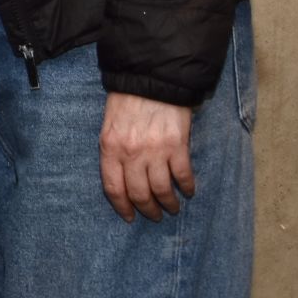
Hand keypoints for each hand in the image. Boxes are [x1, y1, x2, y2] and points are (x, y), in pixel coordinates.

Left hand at [99, 91, 194, 220]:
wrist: (150, 80)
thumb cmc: (126, 102)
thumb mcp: (109, 126)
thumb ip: (113, 151)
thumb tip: (121, 177)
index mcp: (110, 148)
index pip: (113, 187)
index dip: (122, 206)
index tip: (129, 217)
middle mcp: (131, 153)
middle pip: (139, 193)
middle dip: (148, 210)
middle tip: (154, 216)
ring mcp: (155, 151)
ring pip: (162, 190)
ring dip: (168, 204)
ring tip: (172, 208)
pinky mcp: (177, 146)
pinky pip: (182, 176)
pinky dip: (187, 187)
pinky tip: (188, 191)